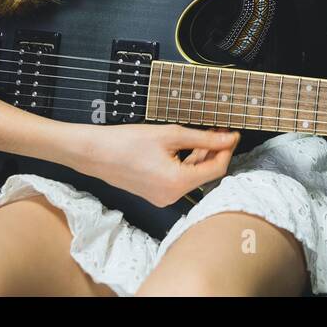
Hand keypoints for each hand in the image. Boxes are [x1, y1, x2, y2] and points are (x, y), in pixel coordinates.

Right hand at [75, 123, 240, 207]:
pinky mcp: (155, 193)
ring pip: (192, 176)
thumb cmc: (127, 142)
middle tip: (220, 129)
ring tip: (208, 133)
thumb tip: (227, 138)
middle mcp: (171, 196)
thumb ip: (203, 138)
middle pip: (205, 173)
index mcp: (177, 183)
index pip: (216, 169)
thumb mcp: (171, 135)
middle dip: (215, 151)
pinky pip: (179, 178)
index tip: (232, 134)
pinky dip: (187, 163)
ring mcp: (162, 197)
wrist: (95, 153)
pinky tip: (190, 145)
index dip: (226, 150)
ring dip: (201, 156)